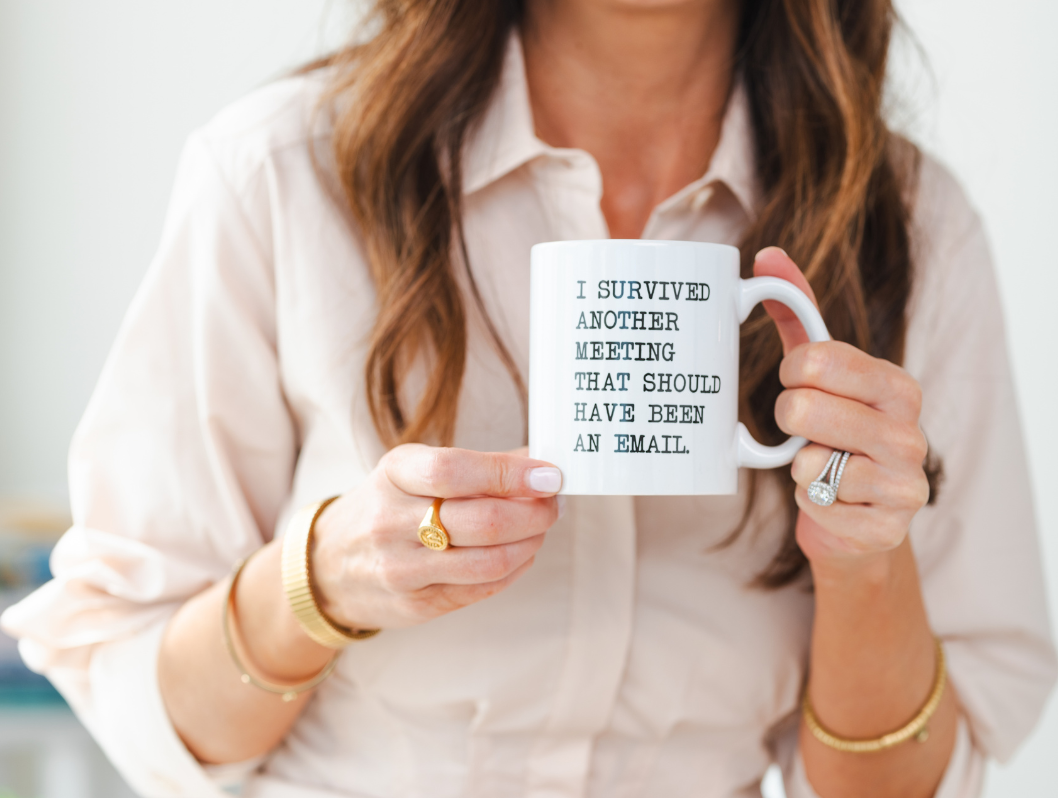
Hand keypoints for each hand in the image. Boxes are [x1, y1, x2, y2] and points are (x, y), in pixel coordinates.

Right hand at [310, 445, 561, 630]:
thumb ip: (478, 465)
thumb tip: (538, 460)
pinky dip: (515, 569)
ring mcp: (401, 568)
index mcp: (394, 473)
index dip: (509, 473)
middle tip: (553, 502)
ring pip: (489, 560)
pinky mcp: (415, 605)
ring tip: (540, 529)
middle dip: (534, 512)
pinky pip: (482, 589)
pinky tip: (521, 554)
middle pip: (483, 520)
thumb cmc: (385, 508)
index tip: (550, 474)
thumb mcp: (413, 472)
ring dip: (530, 543)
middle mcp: (391, 521)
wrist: (326, 566)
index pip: (454, 470)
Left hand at [755, 248, 929, 566]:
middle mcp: (910, 431)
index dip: (792, 374)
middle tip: (804, 429)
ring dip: (799, 468)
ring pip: (808, 465)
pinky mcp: (887, 528)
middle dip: (788, 422)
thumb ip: (797, 311)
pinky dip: (809, 504)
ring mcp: (905, 483)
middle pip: (802, 410)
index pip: (817, 360)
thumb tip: (766, 256)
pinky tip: (831, 500)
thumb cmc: (833, 431)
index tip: (799, 383)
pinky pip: (815, 507)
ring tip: (821, 465)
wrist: (857, 516)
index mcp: (896, 385)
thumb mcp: (819, 371)